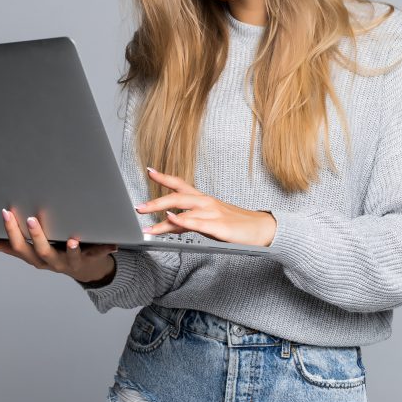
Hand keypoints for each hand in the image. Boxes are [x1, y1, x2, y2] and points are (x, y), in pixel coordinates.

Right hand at [0, 208, 118, 283]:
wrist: (87, 270)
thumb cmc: (58, 256)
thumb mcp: (35, 253)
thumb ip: (14, 248)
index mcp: (36, 258)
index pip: (20, 246)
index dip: (11, 231)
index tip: (6, 212)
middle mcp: (52, 262)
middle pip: (42, 252)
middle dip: (37, 236)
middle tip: (31, 220)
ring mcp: (71, 263)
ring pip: (69, 258)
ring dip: (71, 250)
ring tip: (72, 240)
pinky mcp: (90, 260)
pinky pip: (97, 256)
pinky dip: (104, 250)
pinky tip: (112, 245)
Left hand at [138, 167, 276, 246]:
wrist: (262, 229)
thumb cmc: (235, 225)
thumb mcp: (209, 221)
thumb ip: (189, 221)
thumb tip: (169, 223)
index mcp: (204, 199)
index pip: (181, 184)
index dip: (164, 178)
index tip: (149, 172)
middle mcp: (206, 202)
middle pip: (177, 196)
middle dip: (156, 202)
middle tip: (139, 208)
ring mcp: (212, 214)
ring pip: (184, 211)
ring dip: (163, 218)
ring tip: (148, 226)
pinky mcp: (218, 227)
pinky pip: (197, 223)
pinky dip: (183, 221)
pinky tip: (171, 221)